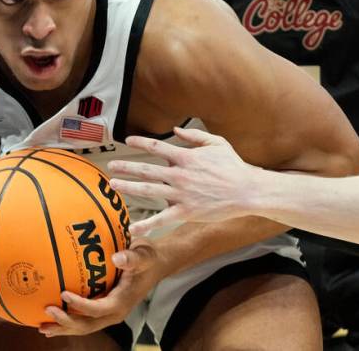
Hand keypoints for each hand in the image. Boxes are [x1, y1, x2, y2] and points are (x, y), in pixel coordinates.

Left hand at [38, 238, 162, 336]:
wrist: (156, 264)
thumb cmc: (147, 258)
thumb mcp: (143, 255)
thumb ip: (131, 257)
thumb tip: (117, 257)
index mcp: (122, 302)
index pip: (98, 309)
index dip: (80, 306)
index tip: (63, 294)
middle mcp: (114, 312)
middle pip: (87, 324)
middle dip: (66, 322)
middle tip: (47, 311)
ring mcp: (108, 312)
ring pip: (83, 326)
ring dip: (63, 326)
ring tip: (42, 326)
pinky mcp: (104, 308)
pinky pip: (84, 319)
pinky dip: (68, 321)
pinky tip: (52, 321)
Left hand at [109, 128, 258, 237]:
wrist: (248, 191)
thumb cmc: (233, 166)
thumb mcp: (216, 143)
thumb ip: (194, 136)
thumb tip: (175, 130)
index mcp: (186, 157)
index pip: (157, 147)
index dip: (140, 142)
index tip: (127, 141)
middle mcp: (180, 175)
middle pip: (146, 169)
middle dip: (126, 167)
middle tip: (111, 165)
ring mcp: (181, 194)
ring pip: (149, 190)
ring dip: (129, 187)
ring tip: (114, 185)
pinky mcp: (186, 212)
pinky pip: (163, 219)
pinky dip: (147, 224)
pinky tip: (134, 228)